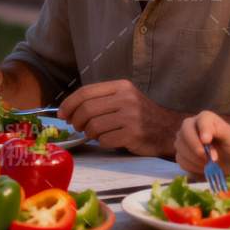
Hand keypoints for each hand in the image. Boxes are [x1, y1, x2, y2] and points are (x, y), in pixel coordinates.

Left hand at [57, 80, 181, 156]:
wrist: (167, 130)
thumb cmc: (140, 115)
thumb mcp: (124, 98)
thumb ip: (101, 100)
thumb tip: (68, 110)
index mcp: (121, 86)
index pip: (86, 92)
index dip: (69, 104)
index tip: (61, 114)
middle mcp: (126, 98)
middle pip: (86, 109)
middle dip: (76, 121)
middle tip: (77, 127)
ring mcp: (130, 117)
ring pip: (93, 126)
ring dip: (89, 133)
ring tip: (95, 134)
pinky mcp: (133, 134)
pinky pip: (105, 140)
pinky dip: (102, 143)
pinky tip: (109, 140)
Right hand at [174, 110, 229, 174]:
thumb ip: (220, 131)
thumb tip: (203, 138)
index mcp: (206, 118)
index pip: (201, 120)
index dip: (203, 130)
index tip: (207, 141)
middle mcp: (191, 125)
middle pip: (185, 131)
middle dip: (195, 146)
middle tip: (207, 158)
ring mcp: (184, 139)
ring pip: (180, 146)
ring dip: (195, 158)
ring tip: (209, 163)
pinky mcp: (181, 153)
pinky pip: (180, 159)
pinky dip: (191, 166)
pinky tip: (203, 167)